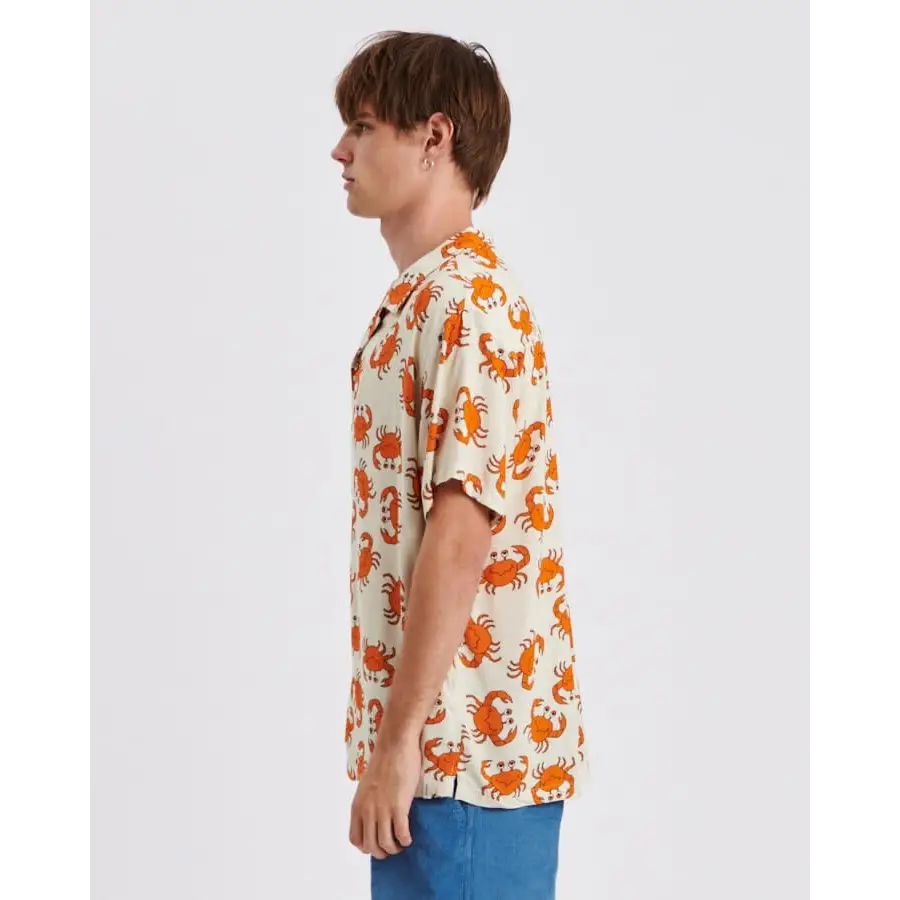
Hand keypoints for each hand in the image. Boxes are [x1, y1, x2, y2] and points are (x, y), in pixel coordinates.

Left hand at [349, 732, 420, 858]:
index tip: (377, 843)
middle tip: (392, 847)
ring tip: (401, 843)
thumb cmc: (384, 761)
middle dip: (382, 852)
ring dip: (395, 848)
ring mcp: (382, 809)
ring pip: (385, 844)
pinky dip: (405, 840)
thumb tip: (376, 817)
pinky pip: (401, 834)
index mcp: (357, 805)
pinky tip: (409, 837)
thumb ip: (369, 803)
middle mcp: (367, 810)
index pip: (355, 838)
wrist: (395, 745)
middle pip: (370, 846)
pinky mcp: (398, 806)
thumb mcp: (368, 786)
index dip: (366, 846)